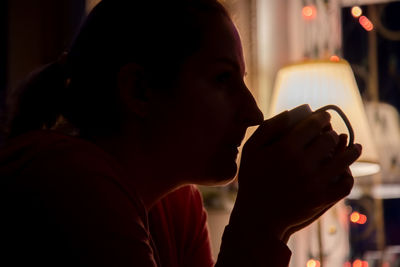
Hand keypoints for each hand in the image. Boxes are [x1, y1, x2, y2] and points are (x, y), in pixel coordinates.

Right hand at [229, 110, 361, 241]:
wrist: (257, 217)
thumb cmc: (252, 180)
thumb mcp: (250, 150)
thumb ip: (268, 128)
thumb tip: (290, 113)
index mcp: (285, 148)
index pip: (313, 125)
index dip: (322, 117)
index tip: (324, 117)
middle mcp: (303, 163)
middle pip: (329, 139)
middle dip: (331, 133)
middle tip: (331, 134)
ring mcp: (314, 182)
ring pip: (344, 159)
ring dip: (351, 150)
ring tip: (354, 147)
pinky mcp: (321, 199)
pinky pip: (345, 183)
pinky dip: (348, 175)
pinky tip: (346, 170)